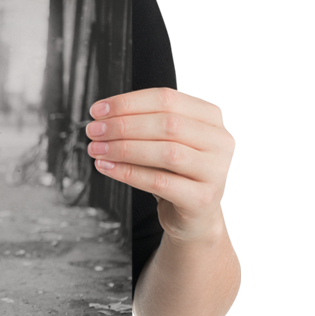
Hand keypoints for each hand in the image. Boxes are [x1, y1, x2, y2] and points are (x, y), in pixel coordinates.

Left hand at [86, 88, 234, 244]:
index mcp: (210, 118)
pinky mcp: (203, 199)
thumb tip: (102, 117)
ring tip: (97, 149)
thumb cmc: (175, 173)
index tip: (98, 110)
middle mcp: (220, 141)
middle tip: (94, 131)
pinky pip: (160, 182)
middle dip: (123, 125)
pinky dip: (129, 173)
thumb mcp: (164, 142)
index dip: (128, 102)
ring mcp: (216, 171)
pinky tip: (108, 168)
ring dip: (124, 149)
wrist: (193, 216)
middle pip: (167, 124)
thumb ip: (142, 124)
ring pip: (166, 152)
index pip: (167, 99)